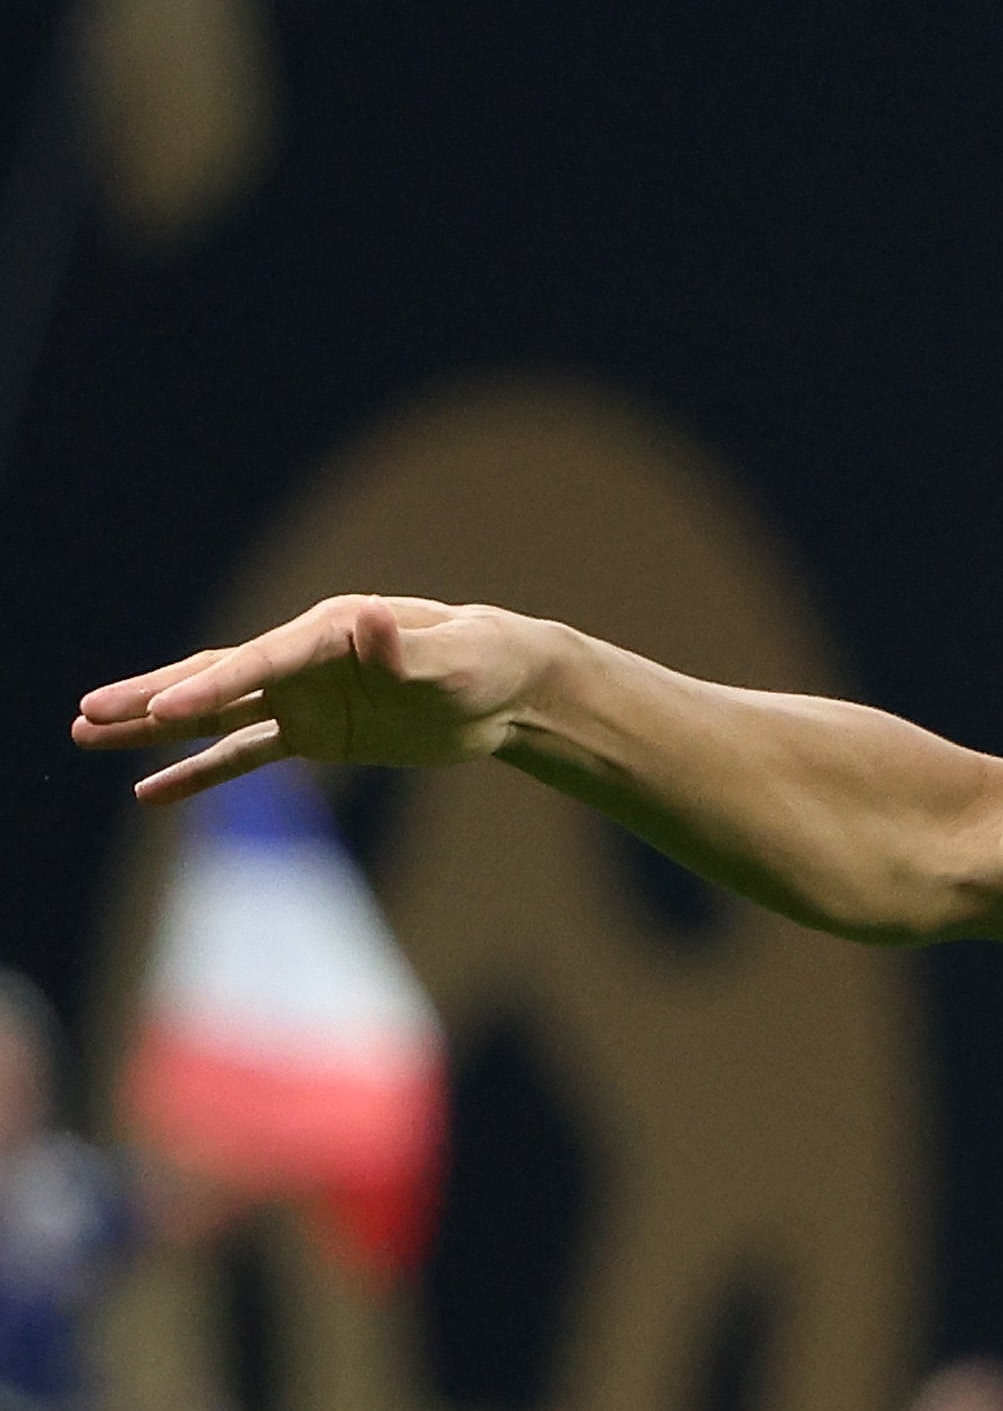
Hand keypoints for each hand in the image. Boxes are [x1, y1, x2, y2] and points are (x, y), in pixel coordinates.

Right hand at [71, 594, 553, 805]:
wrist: (508, 686)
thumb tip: (371, 618)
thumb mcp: (457, 658)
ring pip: (215, 717)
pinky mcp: (316, 735)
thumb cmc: (486, 661)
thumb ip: (409, 648)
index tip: (161, 711)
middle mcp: (304, 661)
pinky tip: (151, 792)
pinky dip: (201, 773)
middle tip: (87, 714)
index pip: (259, 663)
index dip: (211, 687)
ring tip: (86, 735)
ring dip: (154, 730)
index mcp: (330, 633)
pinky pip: (247, 756)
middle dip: (151, 699)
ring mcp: (304, 698)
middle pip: (215, 681)